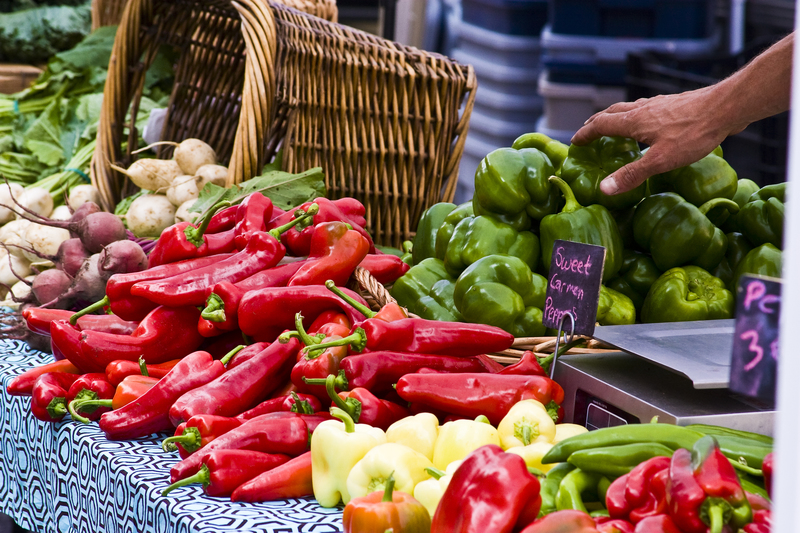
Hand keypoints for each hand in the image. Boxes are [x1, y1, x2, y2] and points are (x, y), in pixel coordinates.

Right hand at [571, 85, 740, 194]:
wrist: (726, 107)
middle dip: (596, 122)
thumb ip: (631, 174)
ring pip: (629, 108)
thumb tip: (604, 189)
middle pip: (611, 112)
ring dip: (615, 117)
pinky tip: (648, 125)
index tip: (575, 142)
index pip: (600, 125)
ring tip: (613, 128)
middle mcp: (643, 109)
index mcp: (634, 121)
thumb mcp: (660, 161)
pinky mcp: (674, 105)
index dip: (585, 134)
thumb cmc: (694, 134)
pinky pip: (646, 109)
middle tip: (588, 132)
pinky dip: (635, 116)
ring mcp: (659, 105)